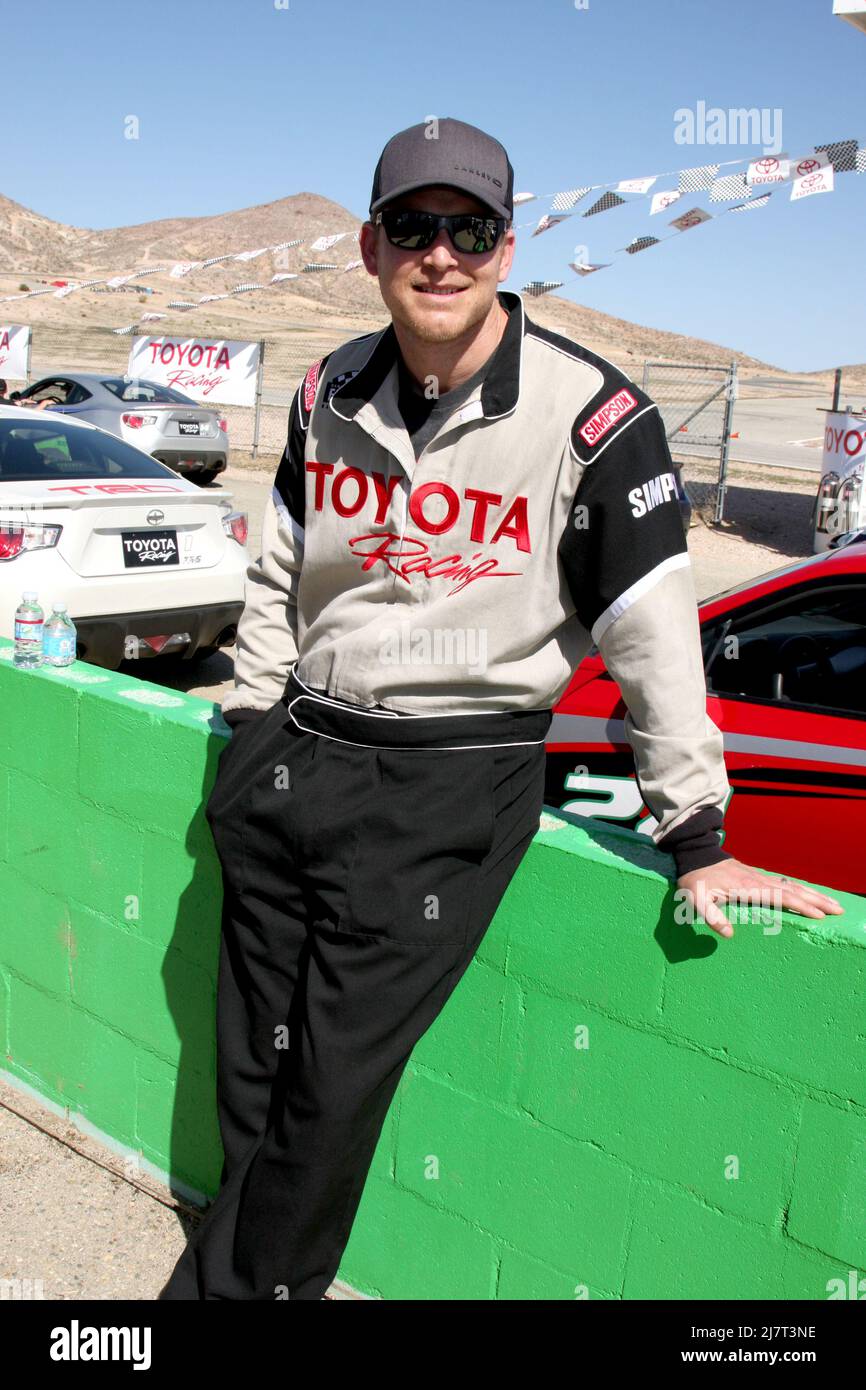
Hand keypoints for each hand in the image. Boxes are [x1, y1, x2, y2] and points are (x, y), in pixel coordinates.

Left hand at [677, 858, 843, 939]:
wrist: (696, 855)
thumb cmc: (696, 880)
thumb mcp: (697, 899)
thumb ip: (711, 917)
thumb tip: (728, 935)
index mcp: (747, 888)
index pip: (780, 897)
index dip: (800, 906)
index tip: (819, 915)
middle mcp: (758, 880)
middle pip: (794, 890)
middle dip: (817, 900)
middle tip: (838, 910)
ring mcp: (760, 877)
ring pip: (792, 885)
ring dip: (814, 894)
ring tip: (833, 904)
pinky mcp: (758, 876)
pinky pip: (785, 883)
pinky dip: (801, 889)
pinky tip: (810, 893)